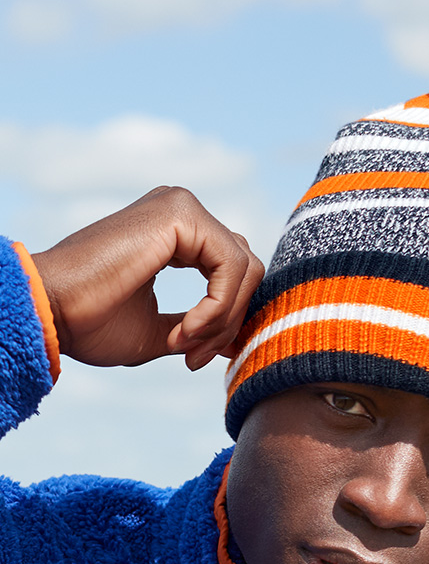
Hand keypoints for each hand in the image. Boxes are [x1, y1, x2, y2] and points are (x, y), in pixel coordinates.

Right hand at [31, 186, 264, 370]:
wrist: (49, 310)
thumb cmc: (91, 322)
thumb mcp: (160, 330)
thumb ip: (199, 326)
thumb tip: (235, 342)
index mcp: (177, 233)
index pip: (232, 272)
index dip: (226, 320)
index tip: (198, 356)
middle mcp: (182, 213)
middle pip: (244, 268)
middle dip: (227, 321)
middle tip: (195, 356)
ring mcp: (182, 207)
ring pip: (243, 268)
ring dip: (221, 319)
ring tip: (185, 343)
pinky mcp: (181, 214)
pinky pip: (231, 265)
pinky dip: (217, 305)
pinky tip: (187, 328)